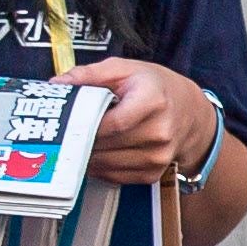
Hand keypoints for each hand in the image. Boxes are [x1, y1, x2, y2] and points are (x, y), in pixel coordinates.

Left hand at [59, 56, 216, 188]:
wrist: (190, 112)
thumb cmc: (155, 88)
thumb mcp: (126, 69)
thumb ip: (90, 74)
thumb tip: (56, 85)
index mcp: (153, 101)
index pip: (113, 123)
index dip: (87, 125)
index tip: (67, 122)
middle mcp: (160, 132)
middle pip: (107, 145)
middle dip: (82, 139)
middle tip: (64, 132)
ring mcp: (158, 156)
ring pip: (107, 164)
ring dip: (88, 156)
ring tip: (79, 141)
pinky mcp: (153, 173)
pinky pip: (115, 176)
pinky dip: (100, 167)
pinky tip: (96, 153)